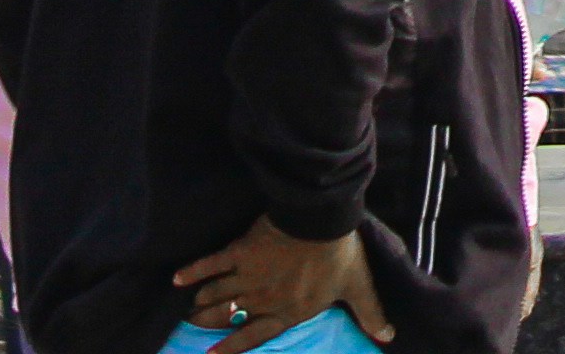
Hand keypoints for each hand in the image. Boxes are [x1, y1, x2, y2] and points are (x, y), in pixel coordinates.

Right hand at [174, 215, 388, 352]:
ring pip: (215, 294)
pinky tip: (178, 278)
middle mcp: (262, 299)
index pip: (254, 335)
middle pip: (227, 316)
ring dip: (201, 302)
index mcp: (287, 311)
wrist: (321, 222)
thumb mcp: (359, 287)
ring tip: (189, 307)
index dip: (232, 347)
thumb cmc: (340, 256)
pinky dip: (193, 271)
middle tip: (194, 324)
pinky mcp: (239, 253)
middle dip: (208, 322)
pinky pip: (211, 264)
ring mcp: (248, 276)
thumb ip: (370, 313)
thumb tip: (387, 335)